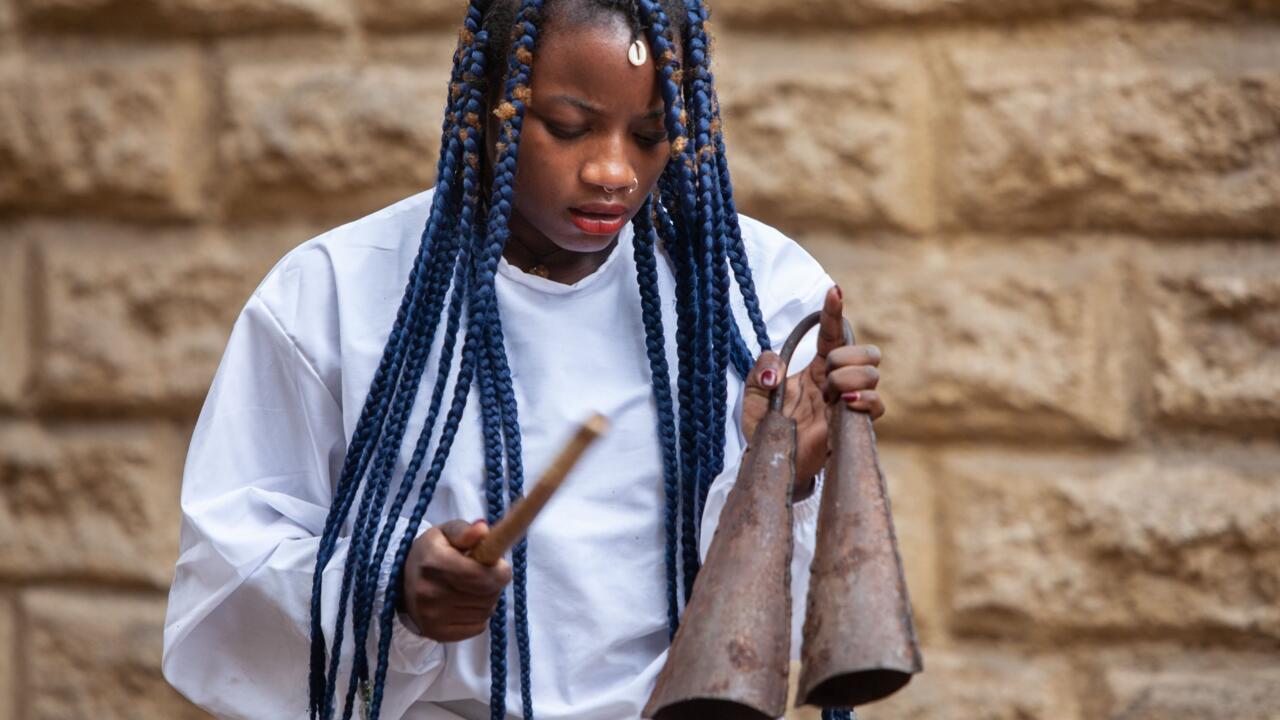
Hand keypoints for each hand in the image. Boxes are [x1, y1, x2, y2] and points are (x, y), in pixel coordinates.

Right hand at [399, 519, 512, 641]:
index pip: (480, 575)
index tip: (500, 565)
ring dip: (488, 599)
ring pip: (486, 611)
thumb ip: (465, 531)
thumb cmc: (431, 553)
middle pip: (487, 594)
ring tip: (475, 588)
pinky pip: (479, 627)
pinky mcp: (437, 634)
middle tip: (486, 574)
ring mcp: (433, 616)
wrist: (401, 582)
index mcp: (434, 562)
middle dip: (495, 583)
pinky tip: (468, 604)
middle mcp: (431, 592)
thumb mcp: (446, 533)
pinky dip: (480, 616)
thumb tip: (483, 529)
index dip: (500, 571)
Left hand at [742, 285, 884, 497]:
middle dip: (850, 353)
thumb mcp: (753, 393)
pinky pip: (877, 405)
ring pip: (873, 372)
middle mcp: (836, 383)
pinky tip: (845, 401)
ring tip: (833, 390)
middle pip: (866, 352)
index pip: (832, 334)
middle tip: (828, 370)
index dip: (835, 311)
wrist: (772, 463)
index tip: (834, 291)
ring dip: (852, 374)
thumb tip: (777, 367)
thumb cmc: (765, 429)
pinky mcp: (852, 425)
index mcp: (815, 370)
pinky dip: (865, 398)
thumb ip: (761, 369)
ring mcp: (847, 403)